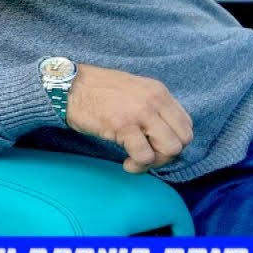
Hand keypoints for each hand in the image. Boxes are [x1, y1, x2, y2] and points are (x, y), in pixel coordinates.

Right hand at [67, 64, 193, 173]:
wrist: (66, 87)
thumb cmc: (94, 91)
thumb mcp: (132, 90)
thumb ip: (151, 106)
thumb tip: (161, 133)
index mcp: (158, 91)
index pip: (186, 124)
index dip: (174, 141)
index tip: (156, 146)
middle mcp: (155, 100)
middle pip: (183, 139)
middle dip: (167, 155)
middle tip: (147, 157)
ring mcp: (140, 112)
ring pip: (170, 149)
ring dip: (155, 162)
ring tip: (136, 161)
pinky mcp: (123, 126)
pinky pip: (145, 156)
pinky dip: (138, 166)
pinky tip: (126, 164)